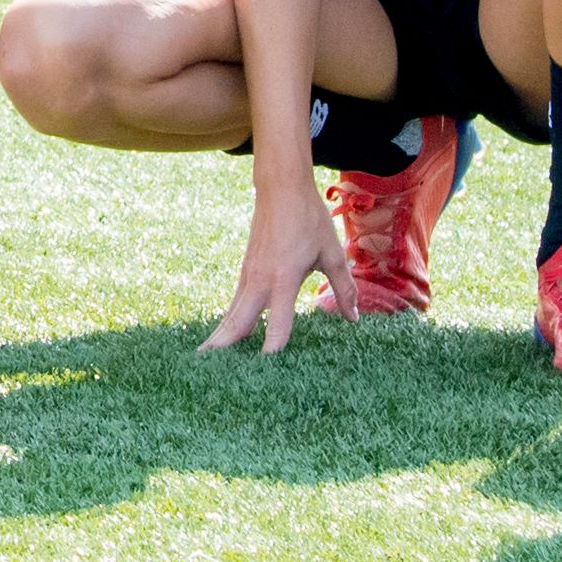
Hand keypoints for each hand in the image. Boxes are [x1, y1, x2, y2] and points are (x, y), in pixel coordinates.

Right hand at [204, 177, 356, 356]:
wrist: (280, 189)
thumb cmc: (308, 220)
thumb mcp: (332, 254)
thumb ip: (344, 289)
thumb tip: (354, 318)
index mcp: (284, 277)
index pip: (278, 322)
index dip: (273, 348)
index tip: (267, 371)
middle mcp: (260, 280)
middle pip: (238, 321)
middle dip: (223, 347)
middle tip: (208, 373)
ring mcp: (248, 275)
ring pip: (232, 313)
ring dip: (221, 336)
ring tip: (208, 361)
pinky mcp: (245, 271)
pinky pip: (235, 303)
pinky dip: (228, 322)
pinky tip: (226, 335)